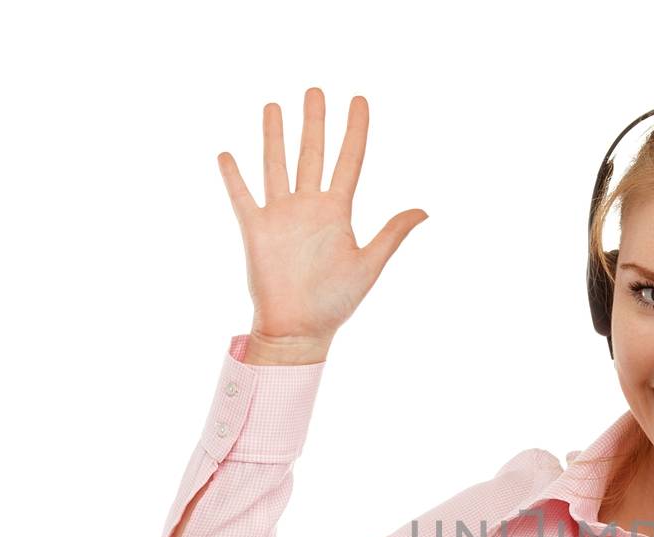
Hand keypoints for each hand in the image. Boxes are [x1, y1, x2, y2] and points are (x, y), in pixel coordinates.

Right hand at [216, 88, 427, 353]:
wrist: (299, 329)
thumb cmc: (336, 302)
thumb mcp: (369, 264)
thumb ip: (392, 234)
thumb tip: (425, 210)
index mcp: (337, 212)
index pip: (349, 160)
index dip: (355, 130)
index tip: (359, 100)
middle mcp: (309, 207)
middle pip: (313, 153)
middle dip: (314, 122)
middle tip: (315, 90)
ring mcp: (281, 216)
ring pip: (277, 165)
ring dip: (274, 136)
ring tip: (274, 105)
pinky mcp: (256, 230)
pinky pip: (242, 197)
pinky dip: (234, 177)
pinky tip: (228, 154)